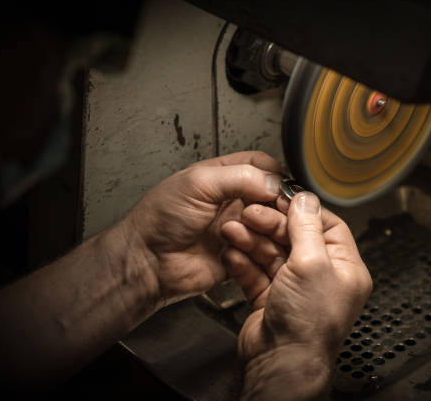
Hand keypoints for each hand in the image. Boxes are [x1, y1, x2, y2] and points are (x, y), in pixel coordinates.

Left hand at [111, 151, 282, 309]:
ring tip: (246, 232)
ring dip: (265, 231)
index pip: (262, 167)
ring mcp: (238, 230)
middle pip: (273, 199)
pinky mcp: (240, 256)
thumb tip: (275, 182)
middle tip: (272, 214)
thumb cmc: (159, 219)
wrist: (147, 263)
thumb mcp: (198, 184)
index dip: (276, 176)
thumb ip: (240, 177)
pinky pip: (263, 254)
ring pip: (273, 228)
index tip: (283, 188)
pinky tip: (237, 251)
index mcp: (223, 176)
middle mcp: (233, 202)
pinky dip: (258, 252)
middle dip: (276, 207)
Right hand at [222, 192, 371, 399]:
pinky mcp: (270, 299)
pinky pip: (255, 272)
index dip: (303, 210)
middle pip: (294, 237)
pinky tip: (232, 252)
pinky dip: (243, 261)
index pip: (327, 226)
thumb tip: (305, 199)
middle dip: (269, 224)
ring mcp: (294, 288)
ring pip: (271, 253)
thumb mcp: (312, 263)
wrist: (281, 363)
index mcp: (344, 268)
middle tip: (250, 213)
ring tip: (233, 230)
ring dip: (251, 240)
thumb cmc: (309, 325)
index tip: (282, 197)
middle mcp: (321, 277)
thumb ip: (306, 228)